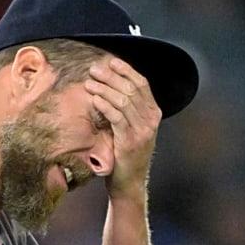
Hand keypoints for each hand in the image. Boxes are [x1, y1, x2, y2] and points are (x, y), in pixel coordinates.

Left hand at [85, 57, 160, 199]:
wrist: (129, 183)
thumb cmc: (125, 155)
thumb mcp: (131, 129)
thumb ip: (127, 110)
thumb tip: (111, 86)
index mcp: (154, 113)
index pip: (142, 84)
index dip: (127, 70)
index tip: (111, 61)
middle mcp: (151, 120)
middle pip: (132, 88)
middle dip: (112, 76)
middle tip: (94, 70)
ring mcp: (143, 131)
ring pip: (124, 100)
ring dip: (104, 89)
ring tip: (90, 83)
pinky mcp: (130, 141)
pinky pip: (117, 117)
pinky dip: (105, 105)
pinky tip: (94, 99)